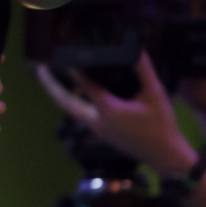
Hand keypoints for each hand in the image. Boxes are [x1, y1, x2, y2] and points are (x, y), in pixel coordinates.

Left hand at [36, 51, 196, 177]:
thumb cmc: (162, 126)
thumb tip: (137, 50)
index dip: (75, 69)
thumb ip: (144, 71)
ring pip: (70, 110)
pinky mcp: (100, 133)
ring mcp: (97, 129)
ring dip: (59, 94)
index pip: (86, 85)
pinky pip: (79, 115)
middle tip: (40, 69)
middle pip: (65, 102)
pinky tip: (72, 93)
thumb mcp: (155, 94)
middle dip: (50, 85)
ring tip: (49, 78)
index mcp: (109, 110)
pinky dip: (71, 102)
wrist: (165, 156)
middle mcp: (97, 121)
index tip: (63, 55)